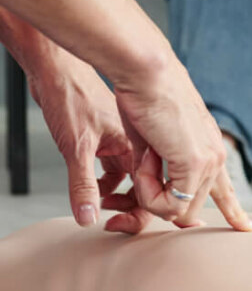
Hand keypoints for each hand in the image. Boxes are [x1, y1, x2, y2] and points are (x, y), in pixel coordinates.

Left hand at [26, 53, 133, 227]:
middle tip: (111, 220)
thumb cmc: (71, 96)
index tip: (118, 223)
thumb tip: (88, 218)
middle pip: (150, 190)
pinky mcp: (113, 139)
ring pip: (135, 181)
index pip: (155, 192)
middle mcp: (139, 146)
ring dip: (121, 196)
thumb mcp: (76, 147)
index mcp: (139, 147)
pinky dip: (110, 182)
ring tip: (100, 202)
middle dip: (133, 208)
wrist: (57, 67)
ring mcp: (127, 142)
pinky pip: (121, 169)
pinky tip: (94, 186)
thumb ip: (83, 186)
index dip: (142, 213)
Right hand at [100, 53, 251, 235]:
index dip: (235, 212)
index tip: (248, 230)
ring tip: (145, 156)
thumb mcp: (152, 142)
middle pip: (188, 209)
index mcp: (210, 149)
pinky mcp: (196, 164)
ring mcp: (209, 162)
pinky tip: (147, 161)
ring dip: (150, 193)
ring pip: (178, 212)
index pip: (227, 190)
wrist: (146, 71)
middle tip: (142, 163)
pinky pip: (170, 206)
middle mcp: (216, 158)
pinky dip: (149, 192)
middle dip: (156, 198)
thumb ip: (159, 170)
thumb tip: (161, 200)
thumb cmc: (143, 97)